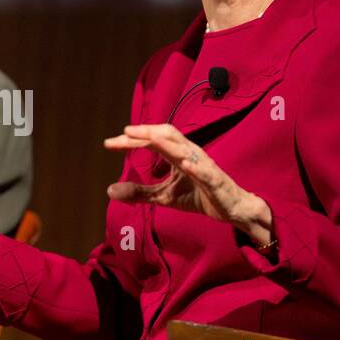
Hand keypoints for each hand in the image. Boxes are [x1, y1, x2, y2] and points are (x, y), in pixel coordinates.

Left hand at [103, 124, 273, 243]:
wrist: (230, 208)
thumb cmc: (198, 195)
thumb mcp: (164, 196)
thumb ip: (139, 192)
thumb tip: (110, 190)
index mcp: (177, 154)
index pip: (152, 141)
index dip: (131, 140)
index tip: (109, 143)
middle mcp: (190, 153)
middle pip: (167, 135)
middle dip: (146, 132)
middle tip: (124, 134)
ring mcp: (204, 165)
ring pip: (185, 149)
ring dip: (167, 143)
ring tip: (149, 138)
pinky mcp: (215, 180)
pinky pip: (205, 172)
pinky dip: (195, 167)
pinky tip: (184, 165)